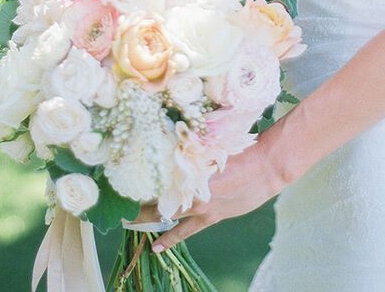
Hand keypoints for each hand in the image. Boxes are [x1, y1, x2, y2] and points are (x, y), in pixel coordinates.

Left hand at [127, 122, 289, 253]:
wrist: (267, 166)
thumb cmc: (242, 147)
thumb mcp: (213, 140)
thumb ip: (192, 144)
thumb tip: (172, 137)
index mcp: (190, 167)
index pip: (156, 173)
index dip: (137, 174)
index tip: (120, 173)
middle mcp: (191, 188)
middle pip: (155, 196)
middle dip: (136, 198)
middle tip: (118, 199)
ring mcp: (200, 206)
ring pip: (165, 215)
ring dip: (146, 217)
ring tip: (126, 221)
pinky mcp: (211, 216)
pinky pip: (185, 231)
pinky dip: (170, 238)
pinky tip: (155, 247)